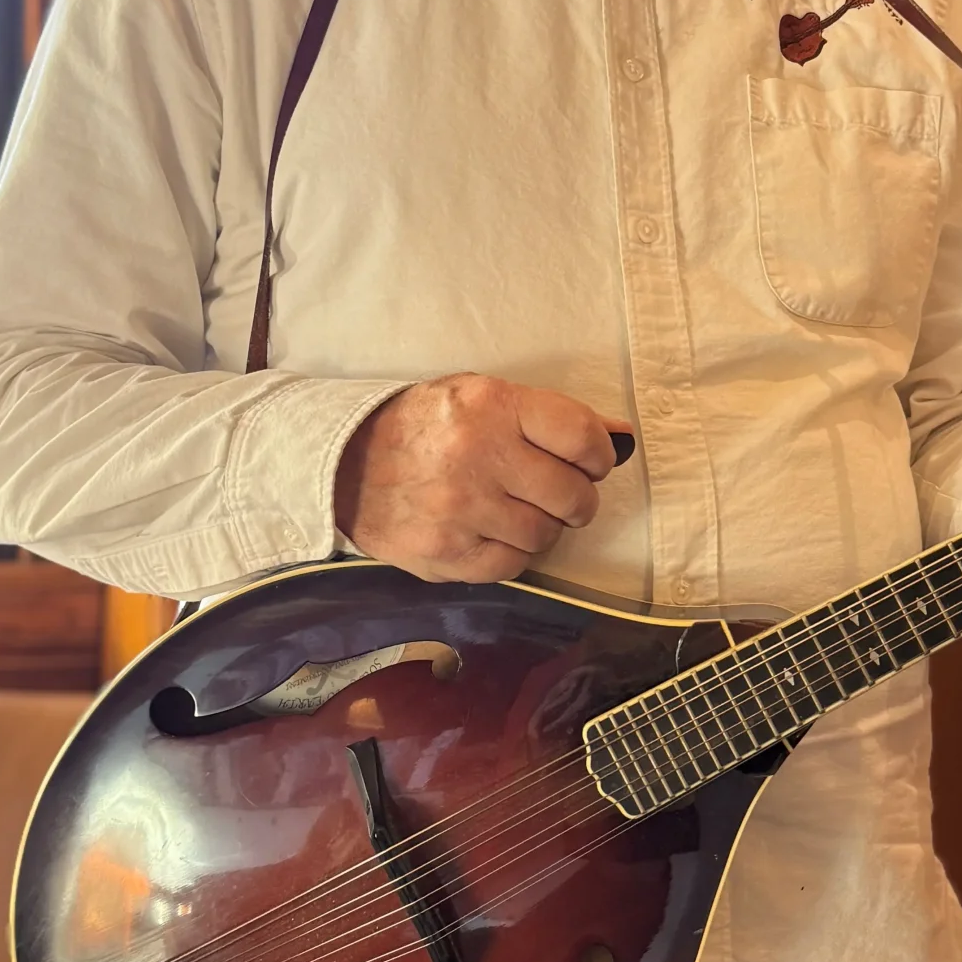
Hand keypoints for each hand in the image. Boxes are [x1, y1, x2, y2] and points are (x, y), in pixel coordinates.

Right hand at [335, 374, 618, 582]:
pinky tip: (493, 533)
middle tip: (559, 493)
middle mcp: (478, 456)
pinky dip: (513, 552)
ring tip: (516, 510)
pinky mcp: (447, 555)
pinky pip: (513, 565)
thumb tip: (620, 438)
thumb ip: (547, 416)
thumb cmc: (423, 426)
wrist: (341, 465)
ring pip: (545, 535)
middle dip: (576, 498)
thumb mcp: (478, 397)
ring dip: (542, 526)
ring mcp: (462, 511)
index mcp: (491, 406)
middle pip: (572, 495)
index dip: (599, 455)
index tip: (592, 463)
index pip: (581, 436)